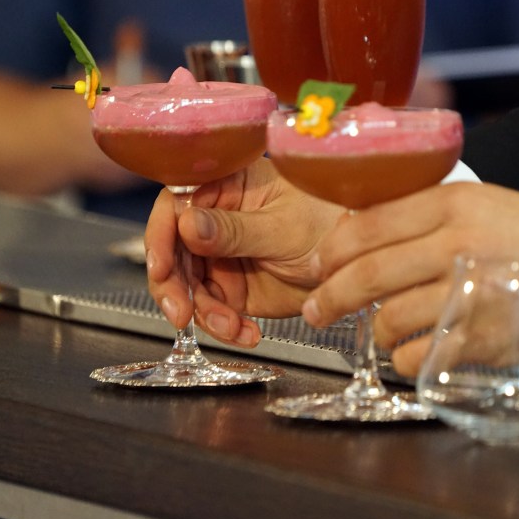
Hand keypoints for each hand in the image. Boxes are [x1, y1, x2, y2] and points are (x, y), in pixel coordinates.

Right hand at [145, 157, 340, 346]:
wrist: (358, 264)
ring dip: (203, 312)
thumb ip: (234, 230)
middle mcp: (216, 218)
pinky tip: (245, 332)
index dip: (160, 234)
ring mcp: (221, 255)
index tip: (159, 266)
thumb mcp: (282, 228)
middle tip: (183, 313)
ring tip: (232, 326)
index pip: (176, 204)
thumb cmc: (331, 222)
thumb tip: (186, 224)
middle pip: (171, 249)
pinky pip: (211, 310)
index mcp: (227, 186)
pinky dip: (223, 326)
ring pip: (187, 285)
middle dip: (173, 285)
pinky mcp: (231, 287)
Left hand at [301, 182, 518, 376]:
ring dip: (375, 331)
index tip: (314, 266)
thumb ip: (425, 213)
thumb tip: (355, 229)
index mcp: (455, 202)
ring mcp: (471, 293)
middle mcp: (459, 244)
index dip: (330, 249)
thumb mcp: (484, 205)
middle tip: (314, 311)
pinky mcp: (485, 338)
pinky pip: (418, 358)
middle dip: (329, 296)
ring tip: (383, 330)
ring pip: (390, 319)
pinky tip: (413, 353)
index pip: (369, 224)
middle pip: (369, 273)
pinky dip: (404, 360)